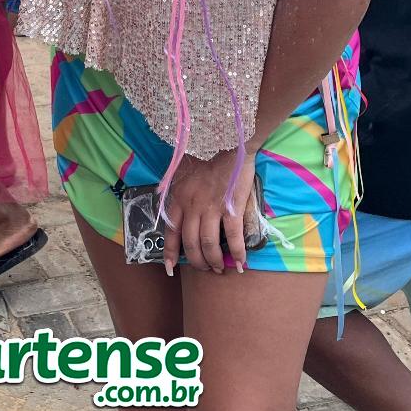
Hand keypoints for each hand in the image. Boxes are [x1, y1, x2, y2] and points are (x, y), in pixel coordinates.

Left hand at [161, 149, 257, 275]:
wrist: (229, 142)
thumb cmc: (206, 154)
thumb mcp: (183, 171)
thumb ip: (178, 190)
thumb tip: (173, 204)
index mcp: (178, 197)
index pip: (171, 232)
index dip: (170, 253)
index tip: (170, 269)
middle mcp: (191, 205)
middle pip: (190, 243)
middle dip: (197, 261)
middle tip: (205, 269)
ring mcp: (211, 207)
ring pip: (208, 244)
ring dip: (214, 260)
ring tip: (220, 268)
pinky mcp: (231, 207)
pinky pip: (233, 236)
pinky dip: (237, 252)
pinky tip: (240, 262)